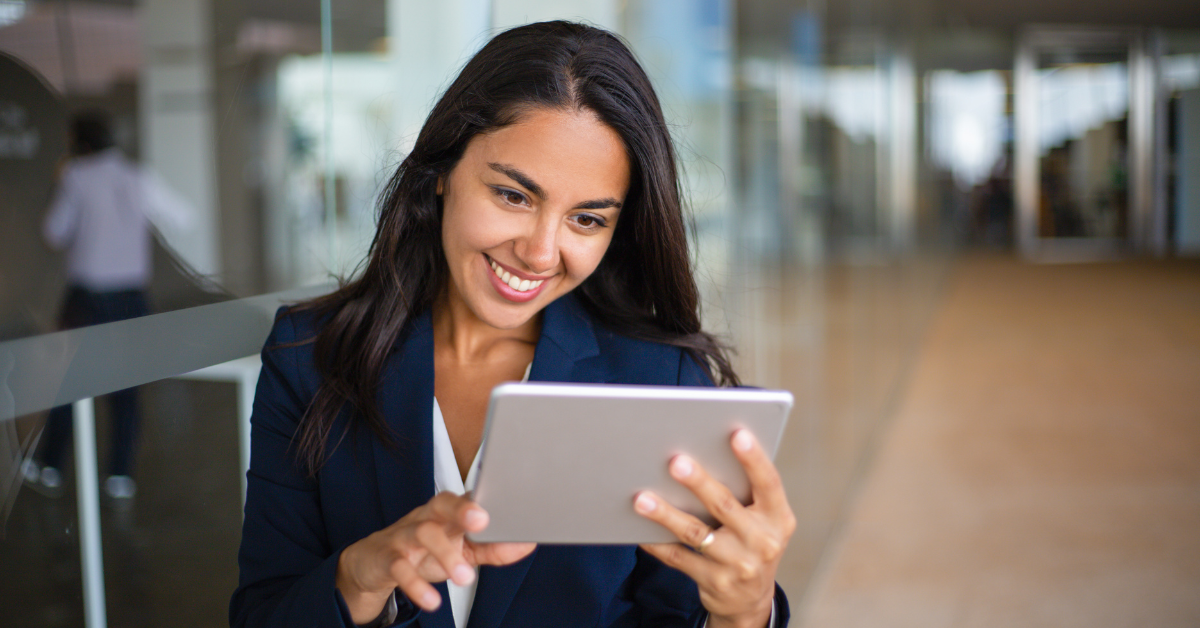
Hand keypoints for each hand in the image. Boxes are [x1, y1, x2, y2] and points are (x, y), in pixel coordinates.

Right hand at [335, 492, 535, 622]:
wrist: (374, 563)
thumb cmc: (424, 551)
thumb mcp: (461, 549)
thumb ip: (492, 547)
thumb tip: (527, 544)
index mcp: (446, 511)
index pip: (466, 498)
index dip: (483, 500)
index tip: (504, 506)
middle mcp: (426, 517)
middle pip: (442, 504)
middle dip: (462, 510)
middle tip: (482, 522)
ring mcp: (404, 536)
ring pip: (423, 533)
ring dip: (445, 555)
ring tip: (465, 578)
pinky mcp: (387, 559)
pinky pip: (400, 568)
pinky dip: (416, 585)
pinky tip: (433, 601)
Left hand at [635, 430, 794, 627]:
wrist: (752, 600)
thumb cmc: (754, 545)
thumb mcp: (765, 522)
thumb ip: (748, 494)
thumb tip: (707, 453)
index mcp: (778, 518)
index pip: (769, 483)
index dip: (754, 458)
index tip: (737, 434)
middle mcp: (761, 542)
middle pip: (725, 506)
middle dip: (699, 482)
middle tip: (675, 462)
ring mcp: (737, 564)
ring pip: (695, 533)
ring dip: (666, 514)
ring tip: (642, 498)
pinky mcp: (713, 581)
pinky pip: (678, 558)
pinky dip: (657, 543)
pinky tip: (639, 529)